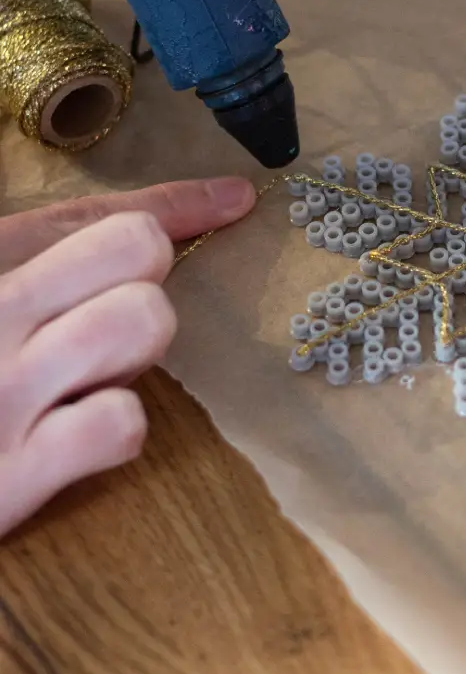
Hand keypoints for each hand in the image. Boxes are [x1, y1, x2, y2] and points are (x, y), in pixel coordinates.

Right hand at [0, 177, 255, 538]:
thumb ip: (35, 263)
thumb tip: (147, 232)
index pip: (94, 216)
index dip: (180, 203)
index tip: (235, 199)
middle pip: (136, 247)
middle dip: (144, 283)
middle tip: (104, 326)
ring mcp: (3, 390)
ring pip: (143, 319)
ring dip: (134, 354)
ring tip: (87, 382)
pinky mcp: (9, 474)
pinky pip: (121, 423)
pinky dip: (116, 430)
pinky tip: (79, 439)